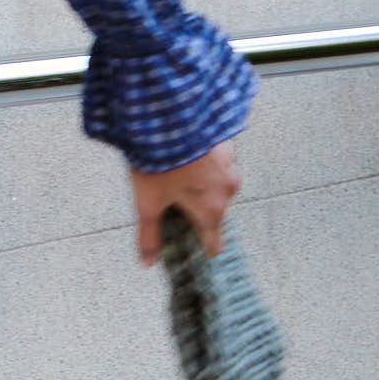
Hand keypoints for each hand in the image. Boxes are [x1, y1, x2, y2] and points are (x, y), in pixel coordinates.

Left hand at [129, 143, 239, 265]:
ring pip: (218, 185)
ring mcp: (231, 166)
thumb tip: (147, 262)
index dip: (203, 246)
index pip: (214, 241)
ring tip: (177, 175)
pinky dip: (206, 163)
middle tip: (173, 199)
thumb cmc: (158, 162)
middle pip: (214, 211)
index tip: (196, 248)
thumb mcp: (147, 203)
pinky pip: (219, 162)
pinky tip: (186, 156)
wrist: (168, 116)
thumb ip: (150, 235)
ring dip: (202, 184)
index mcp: (211, 209)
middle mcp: (228, 190)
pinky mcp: (227, 145)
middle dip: (197, 208)